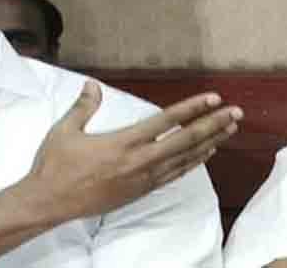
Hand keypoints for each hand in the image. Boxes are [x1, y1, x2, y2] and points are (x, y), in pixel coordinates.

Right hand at [16, 80, 241, 224]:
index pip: (165, 122)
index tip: (213, 98)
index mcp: (121, 142)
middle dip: (212, 125)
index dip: (191, 108)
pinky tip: (204, 155)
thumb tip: (92, 85)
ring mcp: (141, 179)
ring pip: (184, 160)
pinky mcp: (139, 191)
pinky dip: (192, 163)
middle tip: (235, 113)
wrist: (51, 202)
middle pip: (184, 141)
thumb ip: (83, 107)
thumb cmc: (55, 165)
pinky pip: (174, 175)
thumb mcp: (64, 131)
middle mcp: (138, 161)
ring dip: (209, 143)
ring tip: (229, 131)